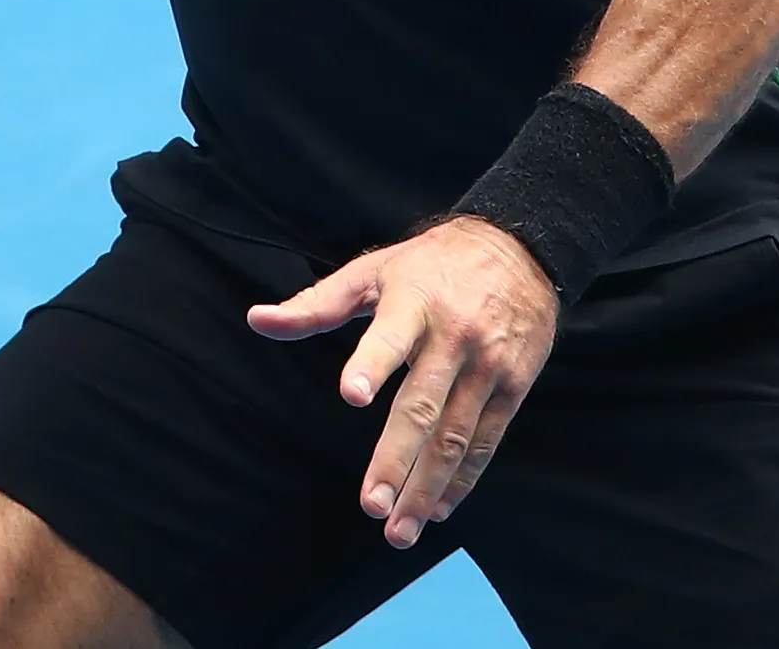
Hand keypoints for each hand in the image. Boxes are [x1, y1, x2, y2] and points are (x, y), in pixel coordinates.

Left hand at [246, 215, 559, 547]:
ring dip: (427, 487)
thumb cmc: (433, 263)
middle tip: (371, 503)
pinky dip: (462, 479)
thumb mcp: (373, 271)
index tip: (352, 394)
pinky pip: (487, 440)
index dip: (371, 364)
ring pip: (455, 435)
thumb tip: (257, 320)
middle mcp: (453, 338)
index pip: (389, 337)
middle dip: (396, 458)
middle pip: (423, 404)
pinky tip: (439, 508)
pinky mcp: (513, 386)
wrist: (521, 249)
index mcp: (413, 303)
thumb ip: (316, 304)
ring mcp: (487, 365)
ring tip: (400, 528)